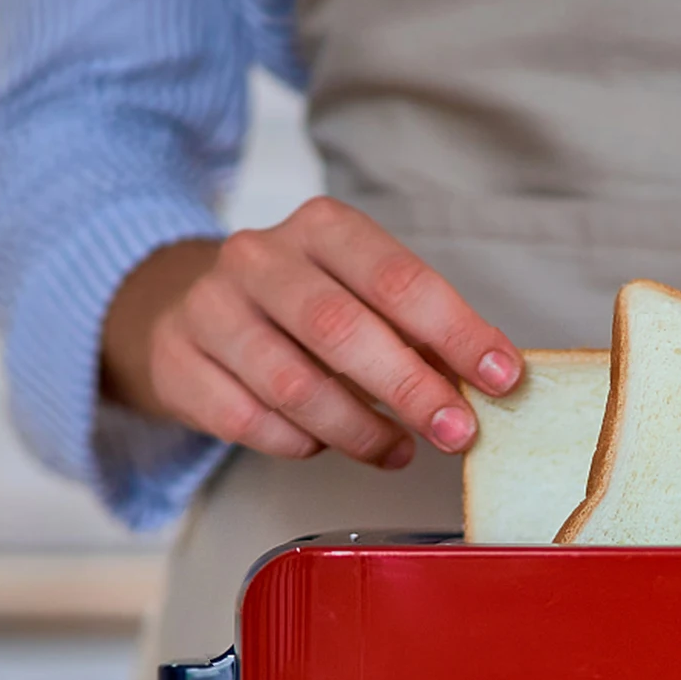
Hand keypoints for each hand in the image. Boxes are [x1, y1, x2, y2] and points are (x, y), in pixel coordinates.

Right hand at [100, 198, 522, 466]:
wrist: (185, 309)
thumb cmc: (302, 308)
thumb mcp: (363, 296)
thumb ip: (422, 334)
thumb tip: (492, 380)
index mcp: (322, 228)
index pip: (398, 278)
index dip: (456, 331)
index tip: (502, 376)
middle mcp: (260, 258)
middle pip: (341, 329)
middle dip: (410, 389)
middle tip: (456, 432)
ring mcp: (211, 310)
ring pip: (293, 385)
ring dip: (359, 430)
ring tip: (399, 451)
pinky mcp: (178, 363)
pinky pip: (249, 421)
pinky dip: (299, 442)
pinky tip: (325, 444)